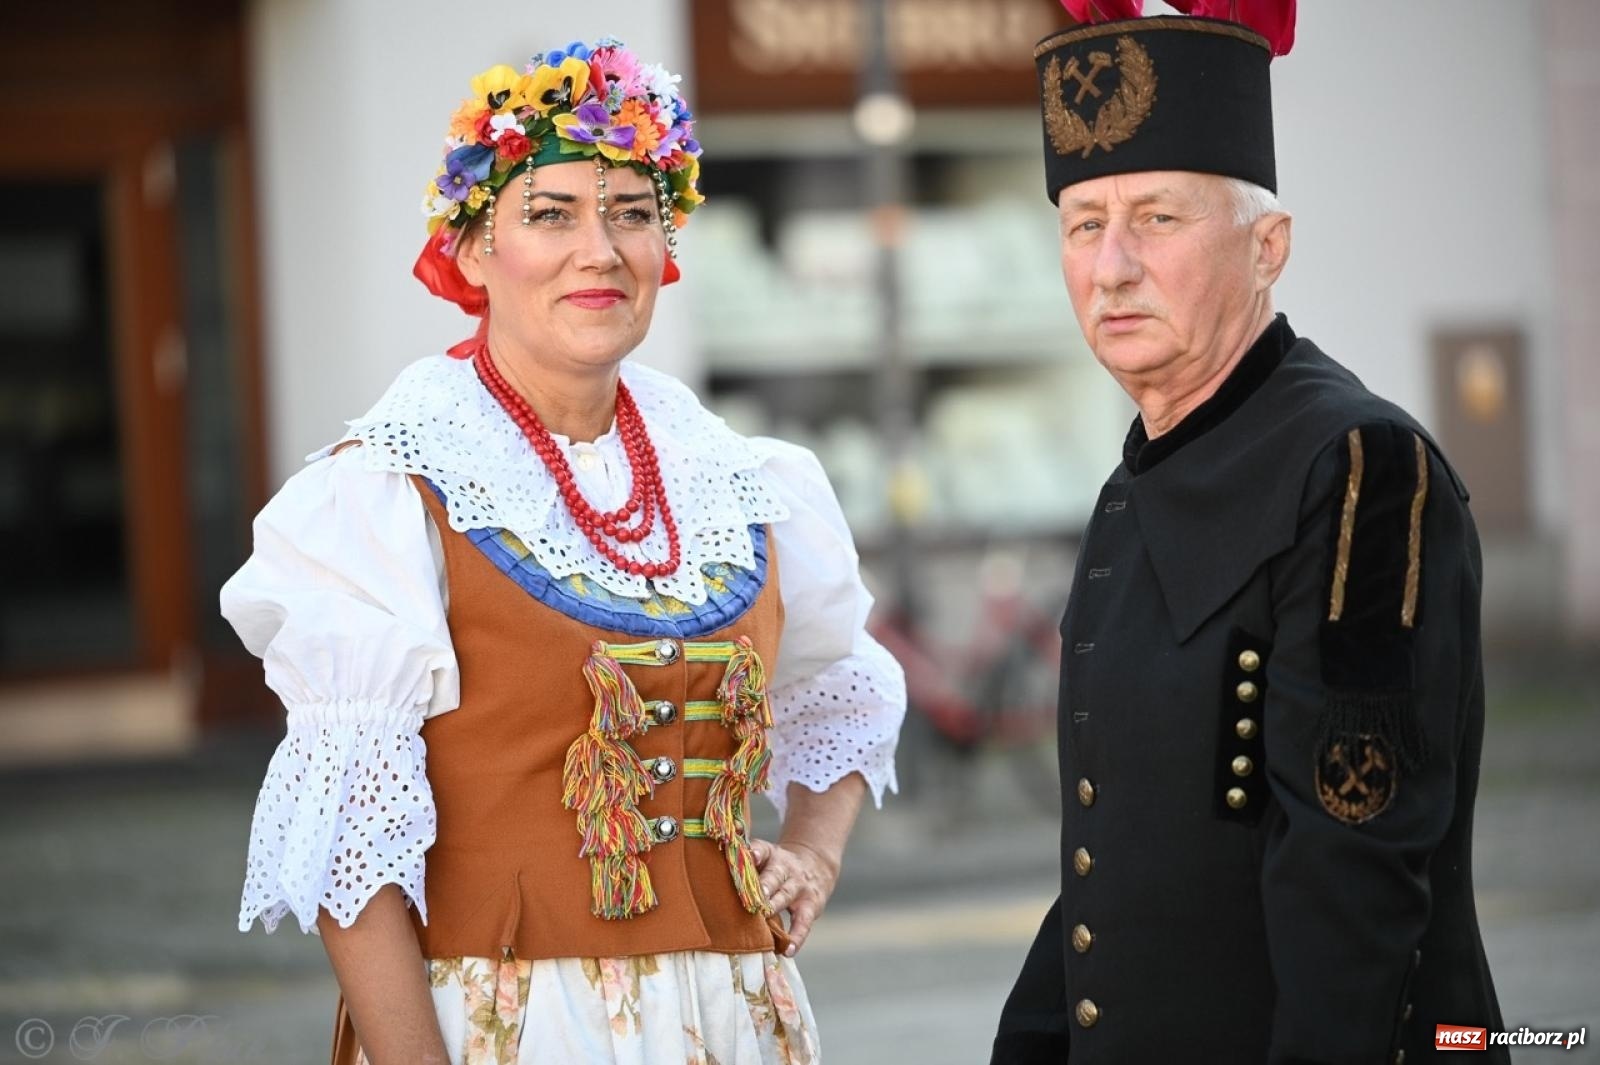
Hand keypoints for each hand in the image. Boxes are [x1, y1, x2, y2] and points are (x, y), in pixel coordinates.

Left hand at [750, 837, 840, 955]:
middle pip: (774, 875)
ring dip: (775, 905)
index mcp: (771, 855)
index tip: (751, 856)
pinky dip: (797, 938)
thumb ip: (744, 862)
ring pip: (786, 895)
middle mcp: (786, 868)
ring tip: (765, 916)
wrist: (816, 865)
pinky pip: (804, 923)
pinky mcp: (811, 906)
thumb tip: (714, 862)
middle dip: (764, 885)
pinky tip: (788, 950)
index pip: (763, 850)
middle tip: (752, 897)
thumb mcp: (767, 857)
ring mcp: (799, 887)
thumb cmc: (778, 866)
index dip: (756, 853)